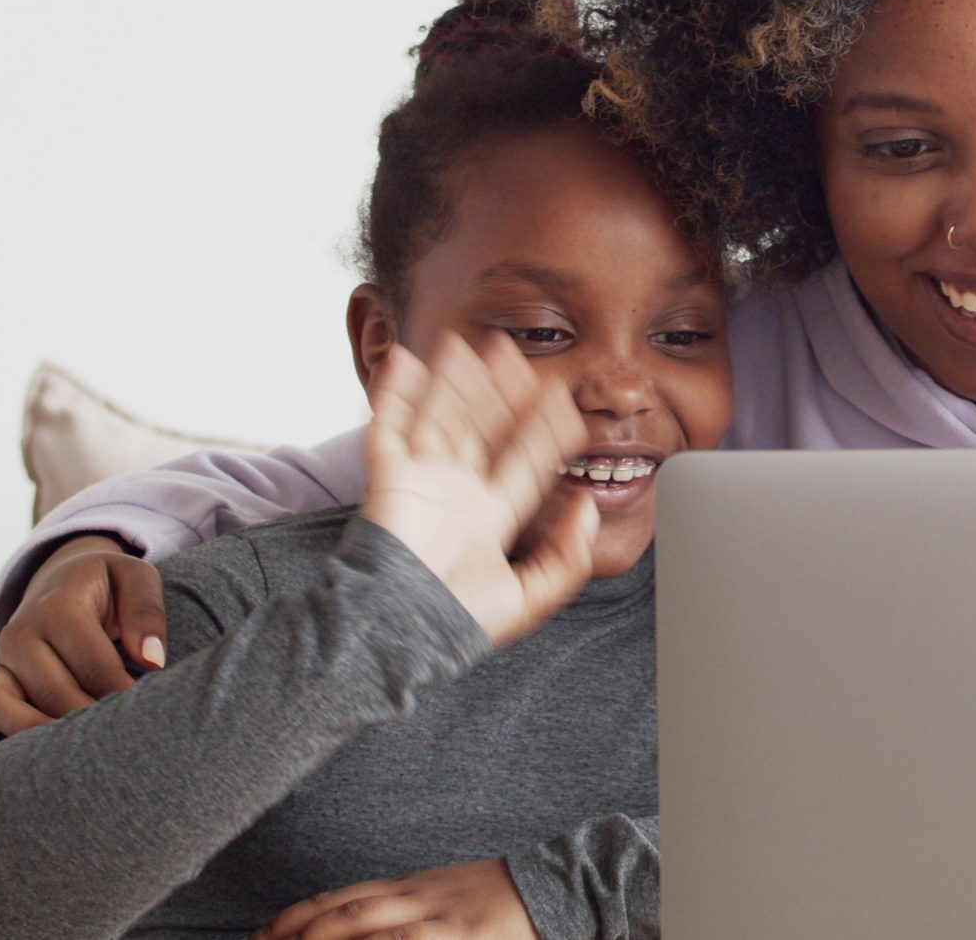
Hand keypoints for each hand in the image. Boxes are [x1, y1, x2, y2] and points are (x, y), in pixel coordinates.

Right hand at [0, 532, 167, 759]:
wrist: (63, 580)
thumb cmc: (108, 585)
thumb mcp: (134, 577)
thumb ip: (145, 611)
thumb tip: (152, 660)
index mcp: (58, 607)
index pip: (92, 663)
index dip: (121, 694)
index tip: (145, 718)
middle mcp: (22, 635)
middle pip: (50, 690)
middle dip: (85, 722)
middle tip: (119, 747)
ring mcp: (3, 663)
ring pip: (2, 704)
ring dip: (34, 735)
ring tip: (69, 764)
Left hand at [253, 858, 537, 939]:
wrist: (553, 881)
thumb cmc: (496, 896)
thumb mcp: (443, 895)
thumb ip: (403, 907)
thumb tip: (358, 923)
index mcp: (407, 886)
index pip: (337, 898)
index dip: (294, 916)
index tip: (261, 934)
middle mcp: (412, 896)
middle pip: (339, 910)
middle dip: (294, 930)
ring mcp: (435, 913)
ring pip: (365, 921)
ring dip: (323, 936)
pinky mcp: (460, 932)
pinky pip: (410, 939)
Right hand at [362, 331, 595, 644]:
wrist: (399, 631)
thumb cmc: (455, 623)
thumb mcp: (530, 597)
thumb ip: (566, 557)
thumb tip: (588, 506)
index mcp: (490, 516)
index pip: (522, 460)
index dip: (541, 428)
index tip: (560, 397)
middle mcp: (457, 493)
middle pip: (481, 429)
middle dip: (495, 391)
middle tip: (510, 351)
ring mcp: (421, 481)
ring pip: (441, 417)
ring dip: (452, 381)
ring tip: (464, 344)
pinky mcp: (387, 478)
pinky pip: (389, 426)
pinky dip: (394, 393)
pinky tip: (405, 361)